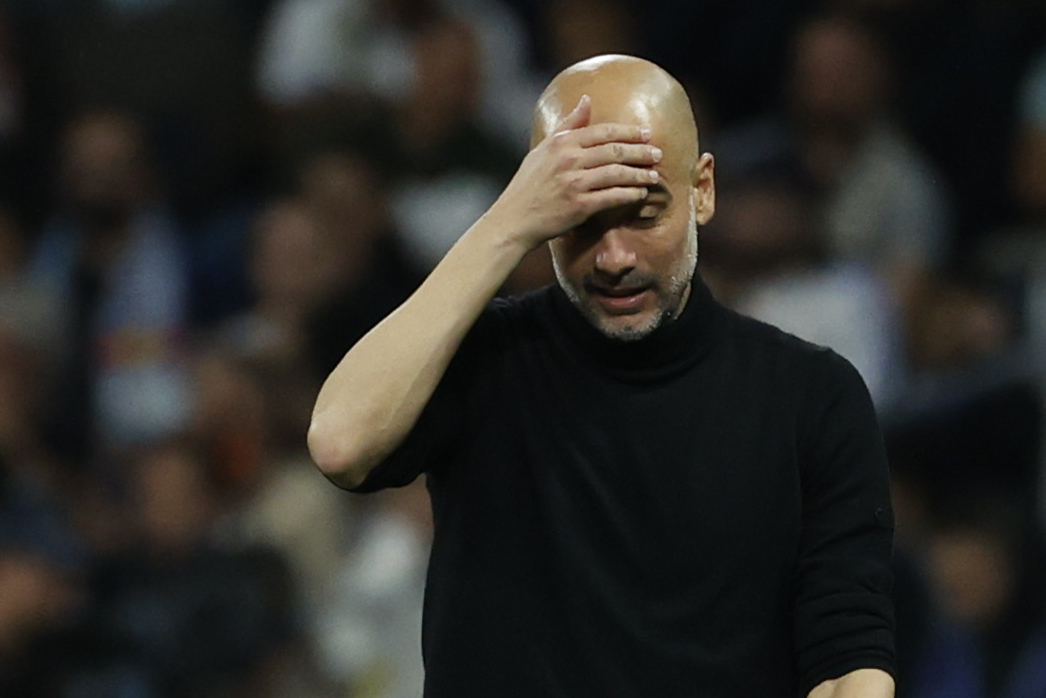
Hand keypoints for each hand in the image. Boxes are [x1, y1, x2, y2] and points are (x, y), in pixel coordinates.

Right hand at [486, 94, 662, 249]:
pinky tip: (640, 193)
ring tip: (654, 175)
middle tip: (658, 154)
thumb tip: (587, 100)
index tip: (646, 133)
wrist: (514, 219)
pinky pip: (612, 197)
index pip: (604, 132)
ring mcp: (575, 183)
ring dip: (639, 174)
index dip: (629, 132)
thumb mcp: (543, 149)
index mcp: (562, 143)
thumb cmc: (528, 184)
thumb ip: (568, 125)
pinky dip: (629, 194)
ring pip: (617, 174)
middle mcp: (569, 160)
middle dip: (641, 152)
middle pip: (615, 151)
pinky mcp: (579, 206)